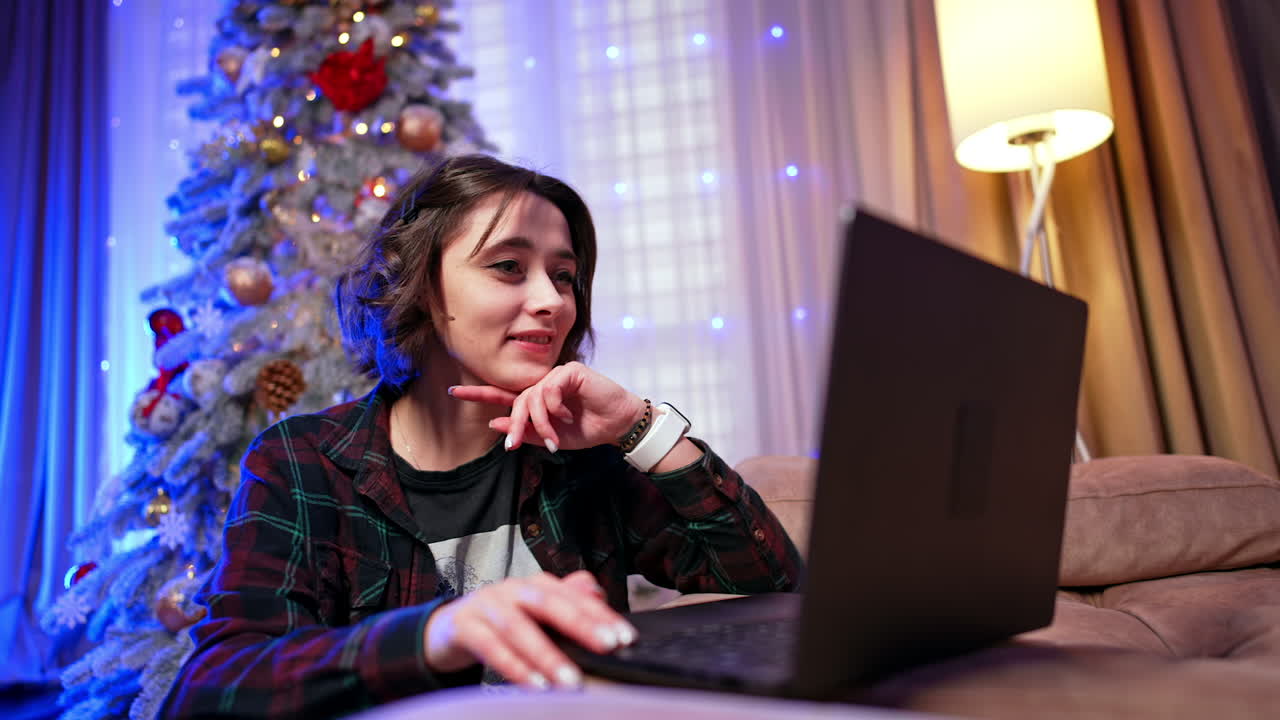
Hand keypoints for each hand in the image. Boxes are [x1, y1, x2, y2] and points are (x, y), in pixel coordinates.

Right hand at [423, 571, 635, 688]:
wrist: (448, 626)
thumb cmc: (501, 621)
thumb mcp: (535, 612)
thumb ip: (566, 601)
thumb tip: (598, 593)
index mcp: (535, 584)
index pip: (573, 595)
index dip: (600, 614)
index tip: (625, 637)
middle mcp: (513, 589)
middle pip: (549, 603)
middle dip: (581, 624)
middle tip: (608, 647)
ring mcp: (487, 605)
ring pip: (519, 628)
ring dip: (547, 656)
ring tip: (571, 682)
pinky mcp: (465, 627)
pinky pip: (490, 647)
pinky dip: (513, 667)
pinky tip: (534, 685)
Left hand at [448, 361, 645, 451]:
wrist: (617, 425)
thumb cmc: (587, 430)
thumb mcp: (551, 439)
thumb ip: (524, 431)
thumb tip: (493, 422)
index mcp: (536, 401)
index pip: (502, 395)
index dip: (478, 394)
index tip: (452, 391)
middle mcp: (542, 385)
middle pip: (516, 401)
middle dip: (513, 425)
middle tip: (513, 445)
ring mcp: (556, 376)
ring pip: (532, 397)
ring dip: (540, 422)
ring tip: (553, 439)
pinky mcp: (570, 371)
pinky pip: (550, 388)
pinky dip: (554, 406)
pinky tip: (567, 415)